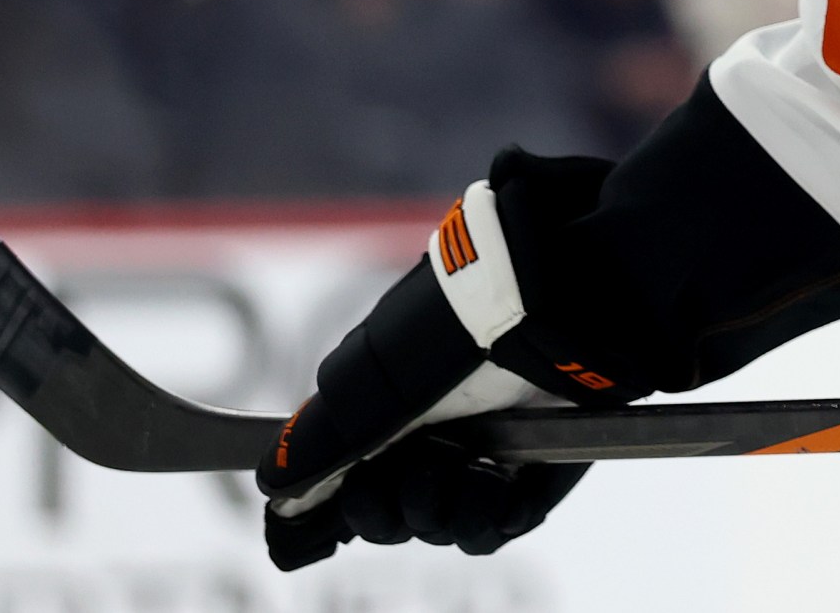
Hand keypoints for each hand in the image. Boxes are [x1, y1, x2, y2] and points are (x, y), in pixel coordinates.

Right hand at [258, 169, 635, 568]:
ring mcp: (482, 454)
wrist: (567, 309)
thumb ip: (325, 432)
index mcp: (391, 404)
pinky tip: (488, 485)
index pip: (347, 478)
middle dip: (384, 509)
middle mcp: (434, 431)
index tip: (331, 516)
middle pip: (385, 514)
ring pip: (435, 528)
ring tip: (461, 468)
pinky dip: (480, 518)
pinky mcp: (533, 474)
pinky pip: (489, 530)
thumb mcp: (380, 375)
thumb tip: (272, 483)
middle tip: (401, 479)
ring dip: (436, 509)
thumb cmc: (467, 325)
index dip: (337, 505)